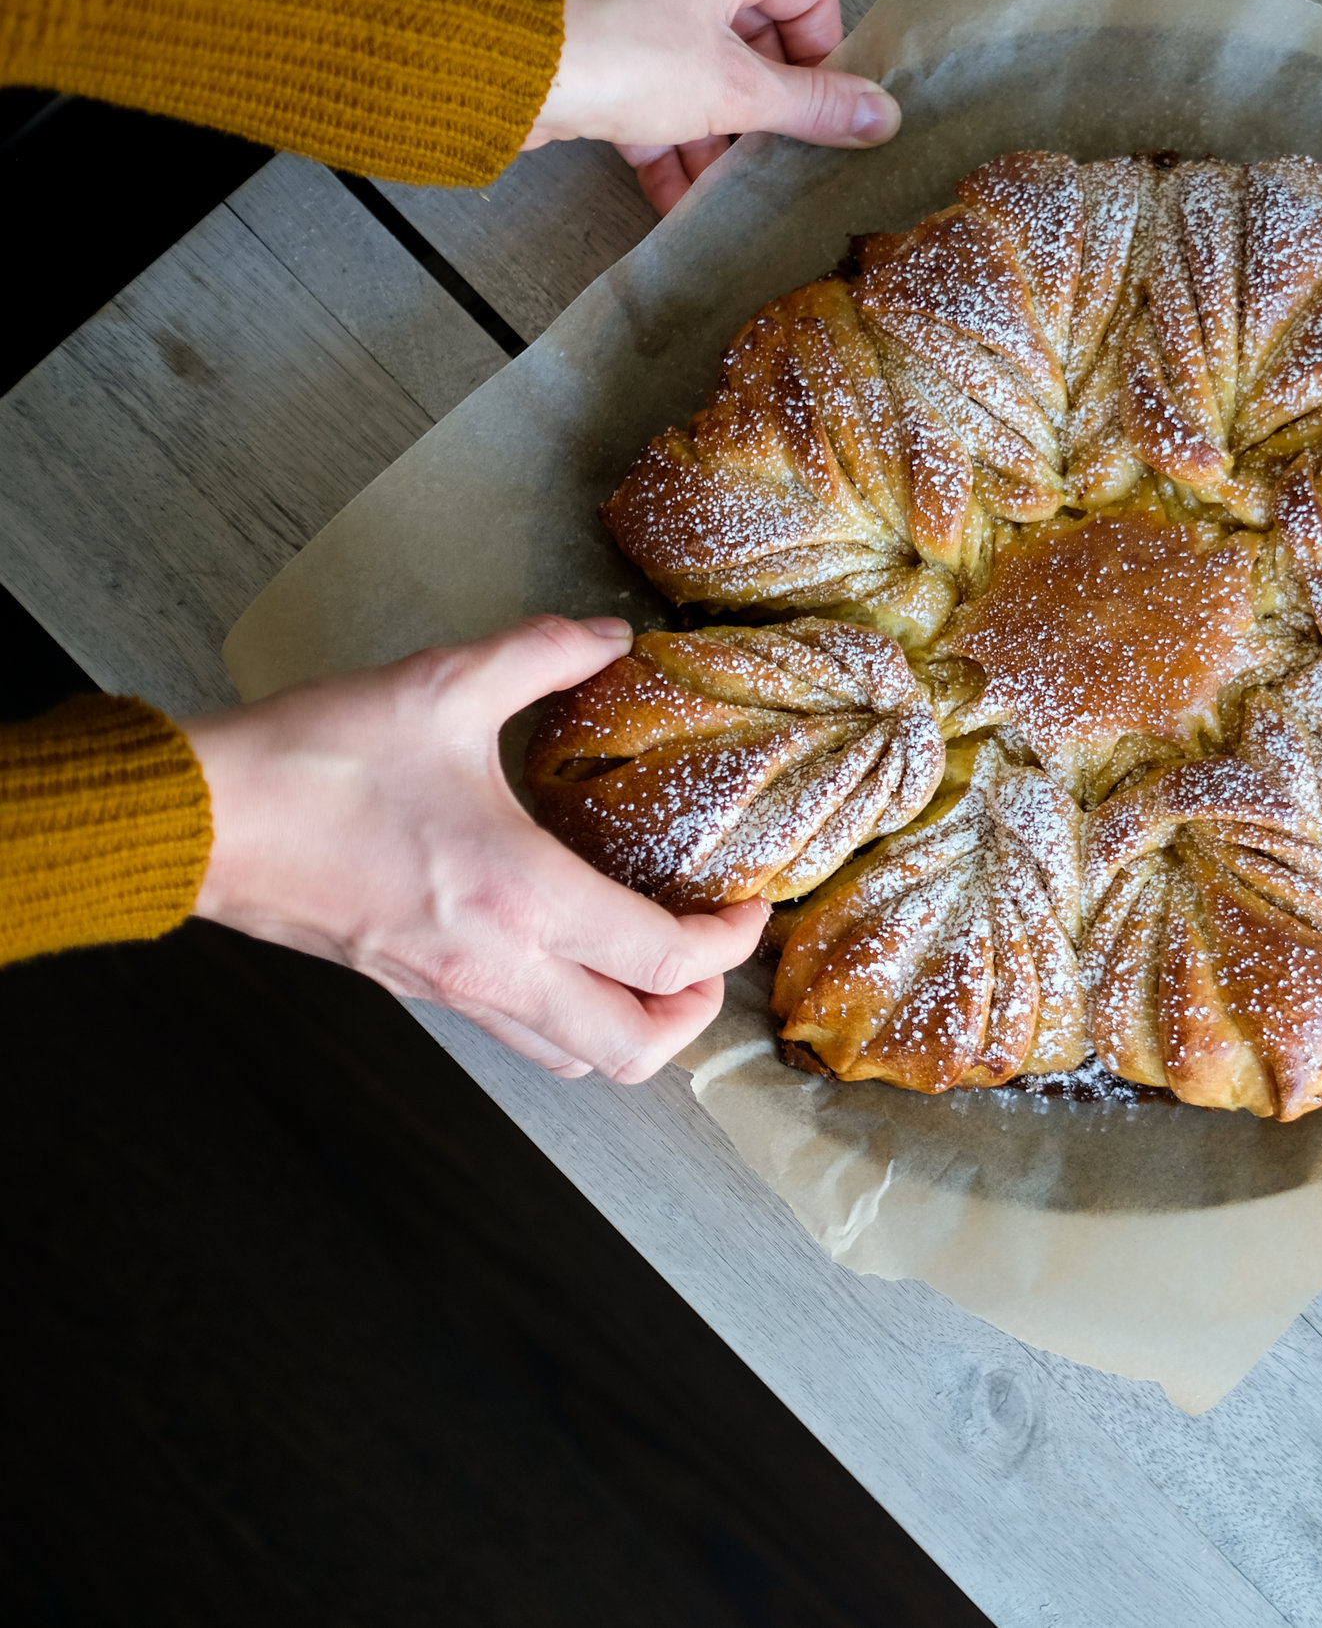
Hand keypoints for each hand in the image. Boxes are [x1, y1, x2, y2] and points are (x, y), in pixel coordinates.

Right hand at [184, 616, 767, 1083]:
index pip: (663, 960)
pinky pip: (518, 1035)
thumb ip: (543, 654)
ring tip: (657, 969)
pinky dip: (568, 1018)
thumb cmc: (316, 758)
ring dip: (632, 1029)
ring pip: (573, 1059)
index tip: (748, 908)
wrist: (200, 819)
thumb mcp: (444, 686)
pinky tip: (576, 957)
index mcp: (522, 898)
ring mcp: (453, 989)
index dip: (727, 945)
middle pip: (632, 1050)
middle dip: (693, 1015)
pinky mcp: (417, 990)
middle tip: (711, 959)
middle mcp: (497, 965)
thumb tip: (610, 634)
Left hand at [526, 0, 900, 213]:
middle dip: (766, 114)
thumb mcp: (736, 88)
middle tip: (785, 162)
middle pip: (753, 43)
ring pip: (702, 78)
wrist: (506, 64)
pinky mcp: (601, 51)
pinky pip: (652, 100)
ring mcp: (639, 9)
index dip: (824, 58)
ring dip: (718, 142)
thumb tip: (880, 116)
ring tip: (731, 195)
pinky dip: (669, 148)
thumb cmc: (621, 46)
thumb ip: (812, 106)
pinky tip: (679, 204)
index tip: (830, 114)